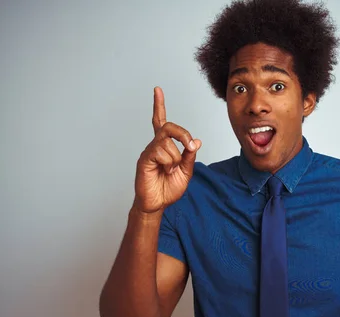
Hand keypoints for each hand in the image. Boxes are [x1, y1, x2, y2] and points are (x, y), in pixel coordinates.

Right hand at [133, 87, 201, 213]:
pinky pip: (161, 152)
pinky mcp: (144, 159)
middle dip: (182, 134)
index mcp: (165, 146)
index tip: (157, 90)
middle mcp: (155, 145)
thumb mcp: (186, 172)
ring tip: (169, 170)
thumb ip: (190, 156)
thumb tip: (195, 141)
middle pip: (168, 127)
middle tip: (189, 146)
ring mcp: (149, 152)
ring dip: (175, 158)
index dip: (159, 105)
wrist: (157, 204)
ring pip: (168, 143)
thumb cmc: (168, 189)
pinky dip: (168, 163)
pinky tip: (163, 172)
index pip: (161, 122)